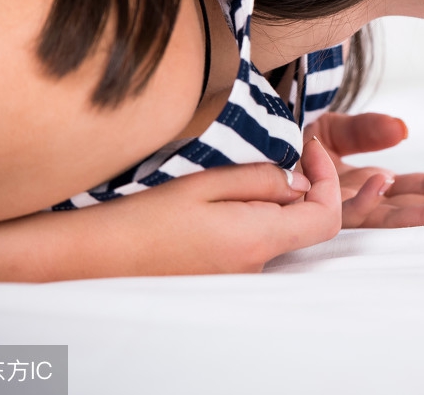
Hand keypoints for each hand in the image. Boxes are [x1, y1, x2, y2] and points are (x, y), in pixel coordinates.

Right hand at [0, 138, 343, 281]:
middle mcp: (255, 264)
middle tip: (290, 148)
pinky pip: (257, 238)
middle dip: (307, 184)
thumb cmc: (143, 214)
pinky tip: (229, 193)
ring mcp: (240, 274)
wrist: (94, 254)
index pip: (327, 218)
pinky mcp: (223, 273)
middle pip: (308, 224)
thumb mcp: (207, 181)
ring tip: (249, 167)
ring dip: (279, 197)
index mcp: (256, 239)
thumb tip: (298, 181)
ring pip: (281, 229)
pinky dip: (258, 212)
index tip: (309, 148)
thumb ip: (262, 179)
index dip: (329, 180)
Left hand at [303, 112, 423, 227]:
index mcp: (375, 183)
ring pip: (390, 214)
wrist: (243, 148)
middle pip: (418, 205)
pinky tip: (386, 183)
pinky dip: (365, 195)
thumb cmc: (291, 143)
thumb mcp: (335, 128)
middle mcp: (362, 201)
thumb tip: (404, 130)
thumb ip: (369, 129)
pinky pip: (341, 204)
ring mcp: (339, 206)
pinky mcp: (311, 205)